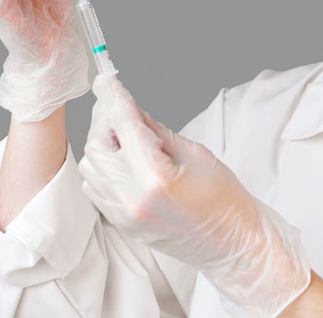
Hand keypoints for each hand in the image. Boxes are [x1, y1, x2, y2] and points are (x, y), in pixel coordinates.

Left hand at [79, 75, 310, 316]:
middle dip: (107, 121)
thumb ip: (157, 130)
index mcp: (155, 176)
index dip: (115, 97)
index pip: (125, 125)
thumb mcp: (195, 151)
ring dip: (104, 144)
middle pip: (97, 146)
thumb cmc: (223, 197)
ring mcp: (124, 215)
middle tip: (122, 108)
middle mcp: (132, 197)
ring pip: (91, 167)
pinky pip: (95, 188)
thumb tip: (132, 111)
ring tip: (128, 137)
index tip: (106, 80)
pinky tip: (124, 160)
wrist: (232, 242)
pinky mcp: (121, 224)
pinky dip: (103, 167)